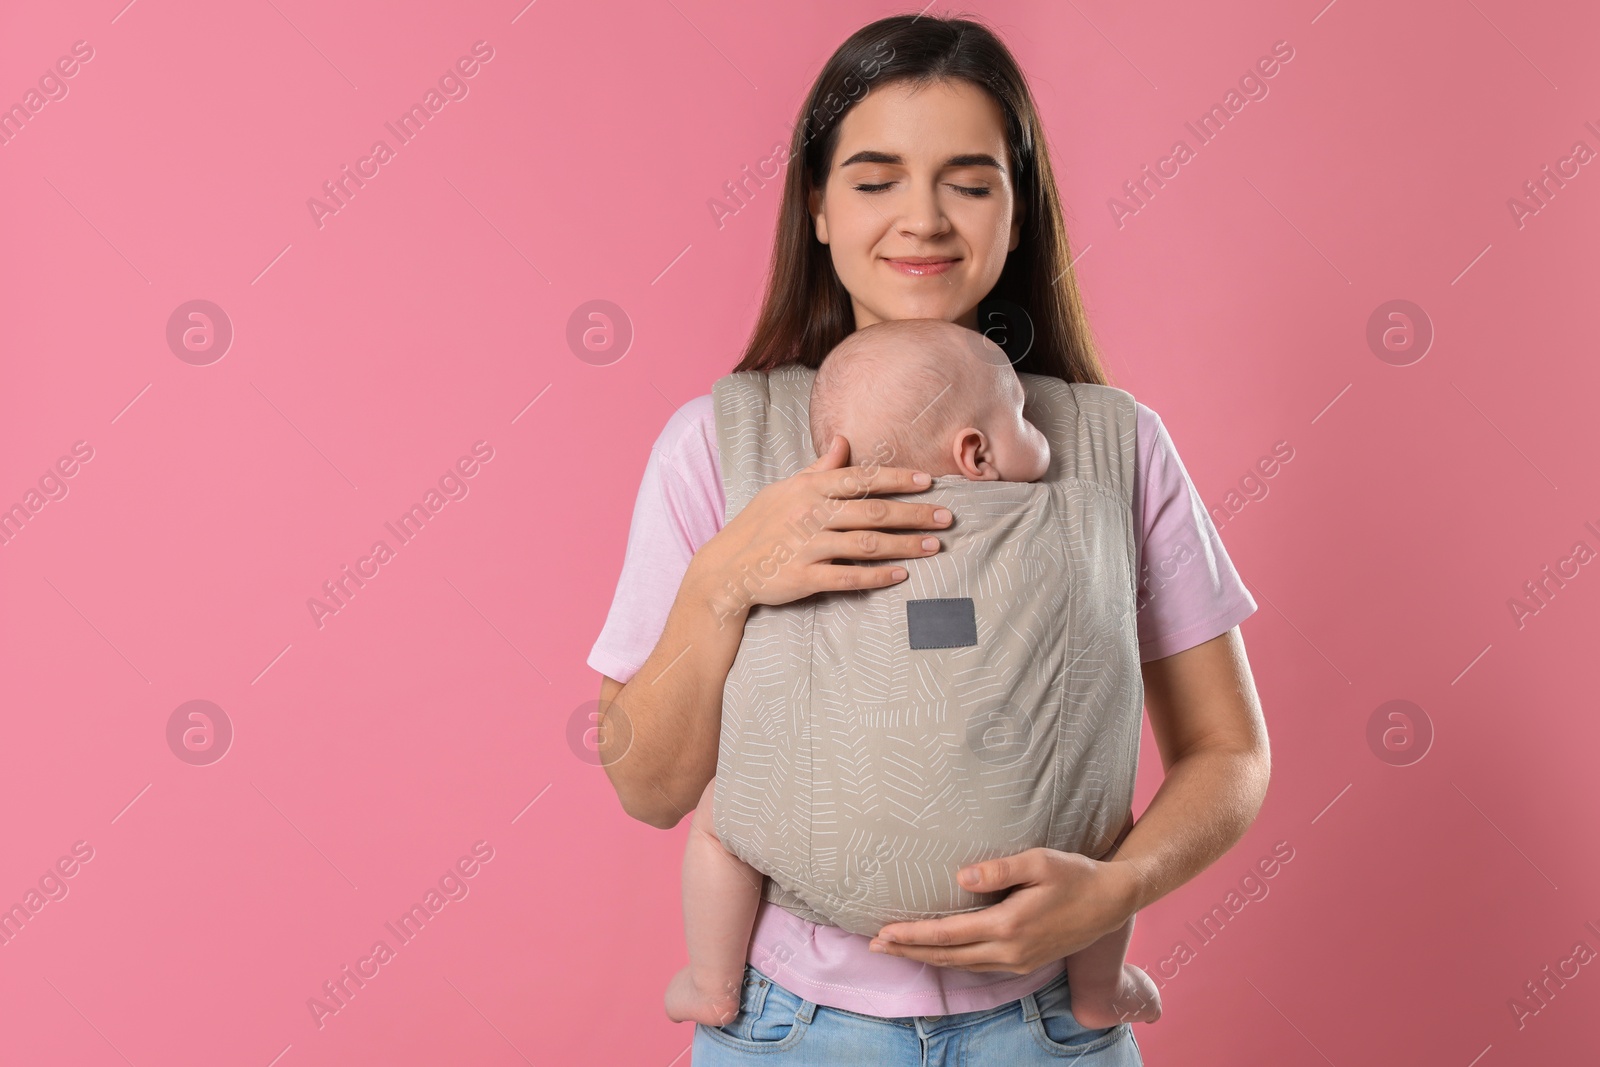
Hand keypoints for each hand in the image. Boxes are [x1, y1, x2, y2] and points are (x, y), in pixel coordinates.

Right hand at [694, 434, 953, 615]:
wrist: (725, 569)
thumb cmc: (758, 525)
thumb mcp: (785, 489)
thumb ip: (818, 468)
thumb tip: (843, 440)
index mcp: (808, 489)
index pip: (860, 479)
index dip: (896, 479)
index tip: (928, 481)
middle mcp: (809, 515)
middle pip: (872, 512)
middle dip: (914, 514)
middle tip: (946, 517)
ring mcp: (806, 547)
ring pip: (865, 545)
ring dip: (904, 546)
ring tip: (934, 547)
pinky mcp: (803, 578)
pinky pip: (847, 577)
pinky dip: (876, 577)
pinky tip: (900, 576)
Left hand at [868, 848, 1141, 973]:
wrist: (1113, 901)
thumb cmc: (1076, 874)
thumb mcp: (1040, 861)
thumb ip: (999, 869)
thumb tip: (961, 877)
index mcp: (1009, 925)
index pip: (949, 934)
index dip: (914, 934)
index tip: (885, 932)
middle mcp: (1011, 951)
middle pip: (948, 956)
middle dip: (910, 950)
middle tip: (875, 945)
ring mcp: (1018, 961)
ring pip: (962, 965)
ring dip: (927, 957)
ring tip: (897, 949)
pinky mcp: (1025, 962)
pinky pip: (978, 966)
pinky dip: (952, 961)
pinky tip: (938, 954)